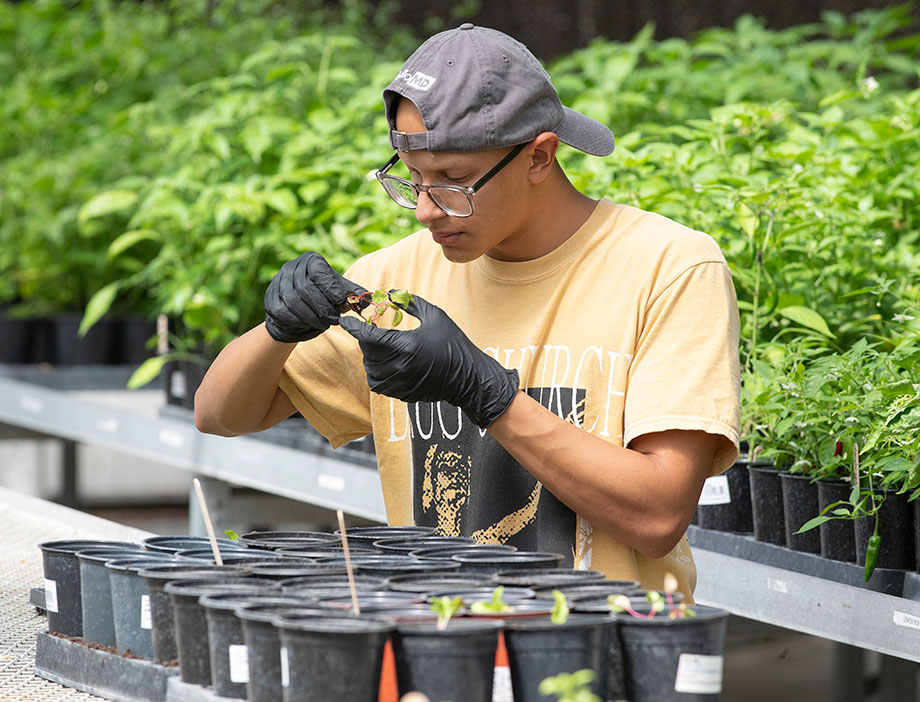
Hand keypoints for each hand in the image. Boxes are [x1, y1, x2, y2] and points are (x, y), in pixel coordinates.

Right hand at [263, 252, 365, 342]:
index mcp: (312, 260)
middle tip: (334, 321)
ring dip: (311, 316)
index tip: (341, 305)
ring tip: (324, 325)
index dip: (331, 290)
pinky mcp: (269, 296)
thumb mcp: (342, 293)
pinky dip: (296, 321)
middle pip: (305, 288)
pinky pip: (281, 310)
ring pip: (292, 300)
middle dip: (322, 307)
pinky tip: (308, 325)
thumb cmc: (325, 298)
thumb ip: (355, 295)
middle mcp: (292, 266)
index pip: (319, 272)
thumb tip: (367, 300)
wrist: (300, 310)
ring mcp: (278, 280)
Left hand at [340, 294, 518, 427]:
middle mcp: (400, 367)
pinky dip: (378, 373)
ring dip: (371, 358)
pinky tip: (389, 364)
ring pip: (370, 371)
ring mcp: (401, 383)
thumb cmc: (453, 344)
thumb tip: (390, 292)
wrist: (468, 378)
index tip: (345, 321)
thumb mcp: (435, 316)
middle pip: (367, 353)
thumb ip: (410, 302)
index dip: (353, 328)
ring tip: (381, 349)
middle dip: (366, 341)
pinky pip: (380, 385)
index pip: (368, 337)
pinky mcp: (403, 393)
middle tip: (373, 332)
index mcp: (406, 346)